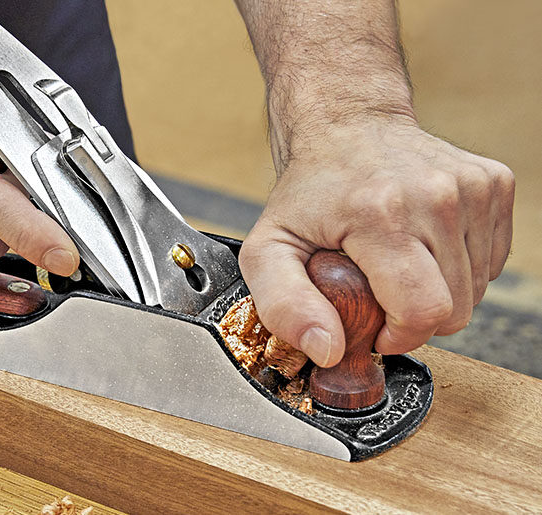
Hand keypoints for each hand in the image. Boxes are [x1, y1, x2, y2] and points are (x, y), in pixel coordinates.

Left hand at [239, 118, 513, 366]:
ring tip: (397, 263)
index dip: (399, 336)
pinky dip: (458, 268)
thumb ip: (283, 304)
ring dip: (437, 292)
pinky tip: (423, 244)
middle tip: (379, 292)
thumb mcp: (269, 248)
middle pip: (454, 309)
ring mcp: (471, 187)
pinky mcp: (493, 183)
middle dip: (415, 318)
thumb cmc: (307, 190)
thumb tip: (327, 350)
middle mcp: (434, 195)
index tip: (375, 326)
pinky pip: (490, 262)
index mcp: (379, 213)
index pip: (423, 312)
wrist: (347, 123)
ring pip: (476, 290)